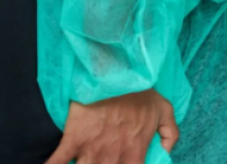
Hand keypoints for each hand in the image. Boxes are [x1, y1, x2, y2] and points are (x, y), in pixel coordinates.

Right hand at [42, 90, 177, 163]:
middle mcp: (114, 156)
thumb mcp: (164, 110)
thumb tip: (166, 152)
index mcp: (135, 152)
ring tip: (83, 162)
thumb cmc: (140, 91)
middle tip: (103, 161)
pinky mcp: (73, 140)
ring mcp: (92, 150)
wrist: (116, 72)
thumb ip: (170, 133)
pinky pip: (57, 162)